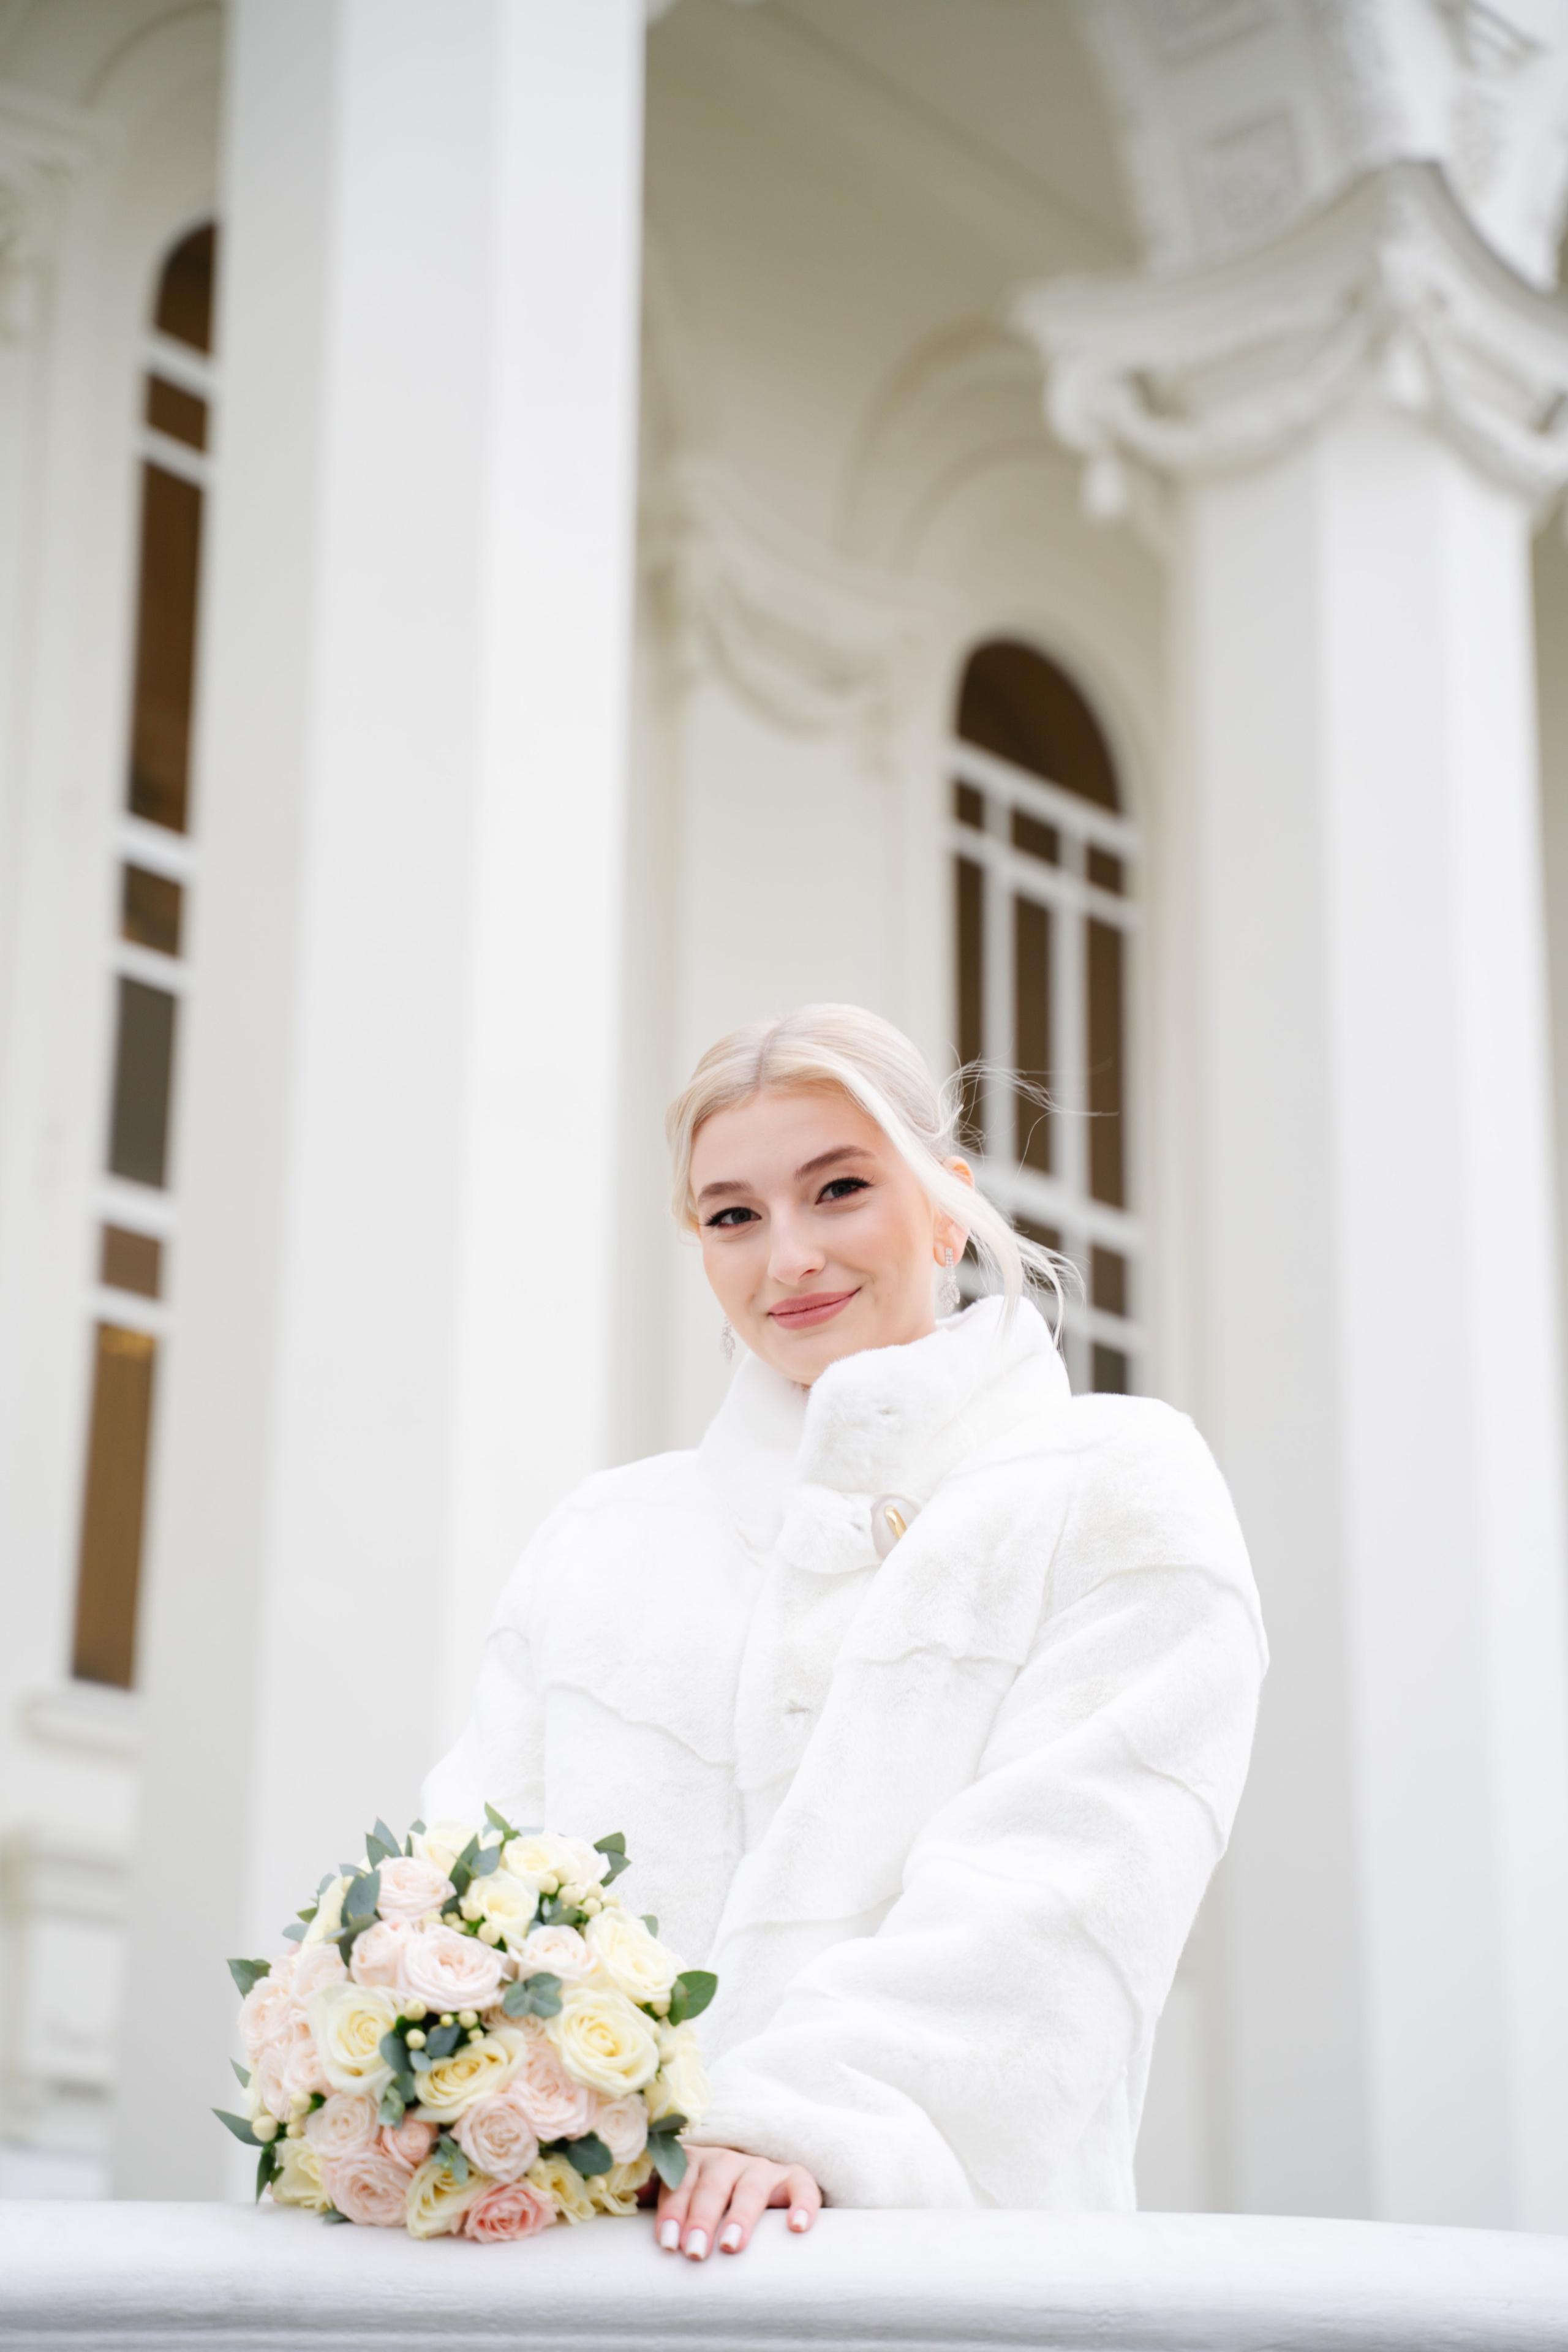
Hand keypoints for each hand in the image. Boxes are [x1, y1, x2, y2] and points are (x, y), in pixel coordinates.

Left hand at [655, 2143, 821, 2258]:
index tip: (667, 2243)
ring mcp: (761, 2167)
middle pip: (713, 2183)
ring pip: (752, 2184)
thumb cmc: (704, 2202)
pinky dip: (802, 2203)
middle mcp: (727, 2159)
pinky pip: (802, 2184)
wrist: (751, 2187)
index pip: (679, 2179)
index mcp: (694, 2162)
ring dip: (741, 2215)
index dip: (673, 2209)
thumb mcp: (679, 2195)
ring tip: (731, 2246)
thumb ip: (652, 2195)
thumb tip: (619, 2197)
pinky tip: (797, 2226)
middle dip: (701, 2217)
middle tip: (694, 2252)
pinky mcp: (793, 2177)